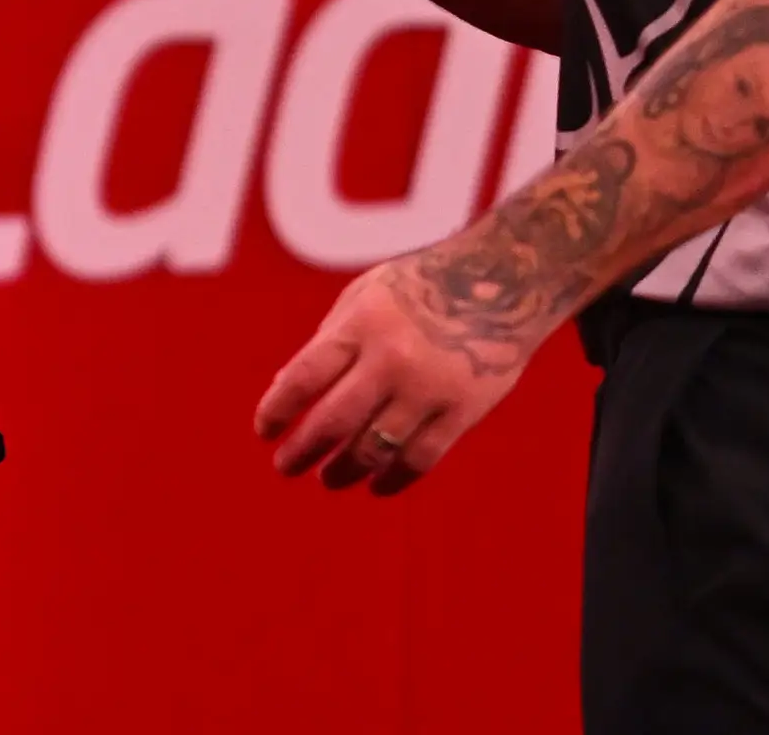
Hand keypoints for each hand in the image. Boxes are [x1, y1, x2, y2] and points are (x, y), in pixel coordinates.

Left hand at [253, 253, 539, 496]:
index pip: (304, 377)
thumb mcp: (366, 294)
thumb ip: (329, 340)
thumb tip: (285, 392)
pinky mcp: (462, 411)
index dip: (277, 410)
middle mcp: (392, 357)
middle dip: (301, 451)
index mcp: (362, 323)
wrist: (503, 284)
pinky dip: (392, 480)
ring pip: (373, 449)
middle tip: (285, 466)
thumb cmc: (421, 288)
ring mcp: (428, 387)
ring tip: (329, 477)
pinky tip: (376, 485)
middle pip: (333, 422)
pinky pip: (418, 460)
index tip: (264, 432)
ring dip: (343, 471)